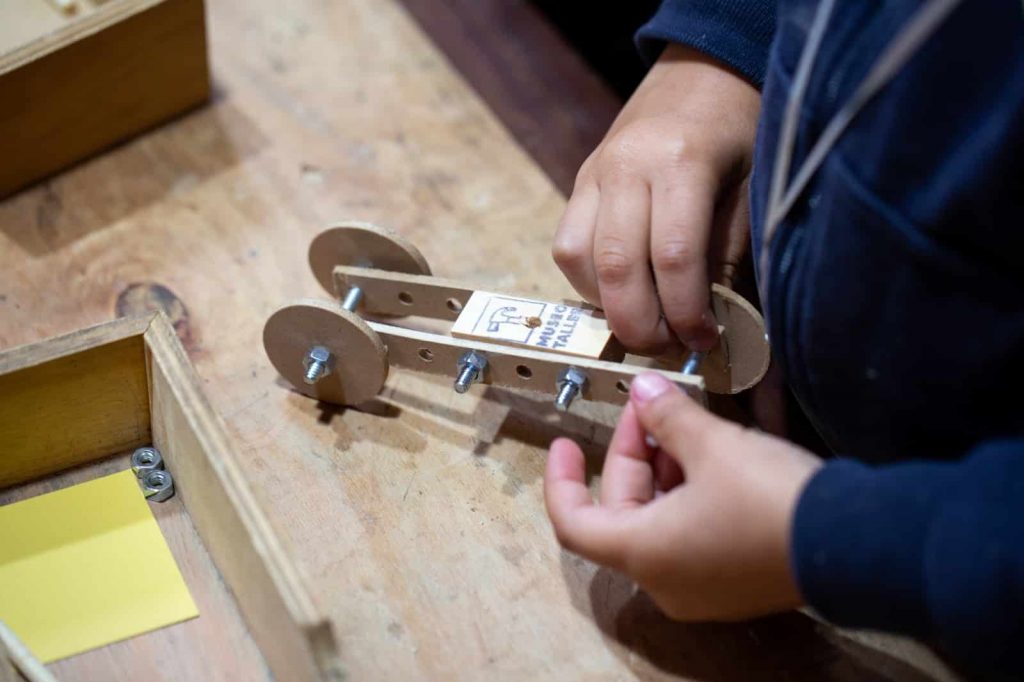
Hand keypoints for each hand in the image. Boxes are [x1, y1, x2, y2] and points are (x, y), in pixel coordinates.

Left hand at [544, 372, 821, 619]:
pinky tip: (710, 456)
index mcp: (643, 552)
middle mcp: (664, 579)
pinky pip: (690, 535)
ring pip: (658, 521)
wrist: (854, 544)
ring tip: (686, 425)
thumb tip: (643, 390)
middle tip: (651, 408)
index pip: (573, 521)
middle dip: (632, 454)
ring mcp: (699, 586)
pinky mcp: (732, 581)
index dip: (561, 478)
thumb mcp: (712, 445)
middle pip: (622, 512)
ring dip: (663, 471)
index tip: (565, 443)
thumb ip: (667, 416)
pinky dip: (687, 495)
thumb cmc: (772, 501)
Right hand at [552, 44, 760, 352]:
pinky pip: (567, 246)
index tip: (704, 341)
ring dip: (608, 306)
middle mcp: (625, 166)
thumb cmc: (740, 129)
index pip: (674, 257)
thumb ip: (728, 250)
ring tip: (645, 324)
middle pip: (617, 265)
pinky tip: (620, 293)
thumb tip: (711, 320)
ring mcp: (594, 173)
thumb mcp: (753, 186)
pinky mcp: (580, 183)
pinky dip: (588, 283)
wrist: (704, 70)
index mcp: (680, 161)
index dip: (687, 312)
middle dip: (640, 324)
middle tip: (667, 349)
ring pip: (578, 259)